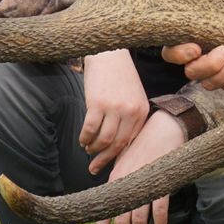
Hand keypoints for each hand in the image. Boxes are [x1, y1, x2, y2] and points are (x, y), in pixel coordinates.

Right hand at [80, 49, 148, 172]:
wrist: (109, 54)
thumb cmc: (120, 76)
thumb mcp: (133, 96)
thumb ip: (130, 117)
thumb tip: (119, 142)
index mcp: (141, 111)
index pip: (130, 141)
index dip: (118, 155)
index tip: (109, 164)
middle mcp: (130, 111)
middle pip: (117, 144)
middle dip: (104, 159)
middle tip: (94, 168)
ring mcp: (114, 108)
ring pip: (103, 140)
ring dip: (93, 148)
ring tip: (88, 149)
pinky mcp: (98, 104)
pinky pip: (90, 129)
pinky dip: (85, 138)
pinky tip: (82, 140)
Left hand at [94, 110, 188, 223]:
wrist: (163, 128)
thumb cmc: (142, 142)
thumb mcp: (121, 156)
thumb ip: (109, 168)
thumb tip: (92, 170)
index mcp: (116, 181)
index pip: (105, 211)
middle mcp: (127, 185)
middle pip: (122, 221)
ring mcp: (144, 185)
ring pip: (138, 220)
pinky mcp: (161, 184)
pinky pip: (159, 211)